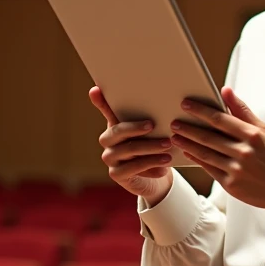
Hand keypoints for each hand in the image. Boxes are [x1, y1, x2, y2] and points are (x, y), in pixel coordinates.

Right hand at [89, 87, 173, 203]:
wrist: (154, 176)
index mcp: (114, 125)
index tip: (97, 90)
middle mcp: (107, 141)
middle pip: (118, 131)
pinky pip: (133, 169)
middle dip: (136, 128)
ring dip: (149, 148)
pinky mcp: (116, 174)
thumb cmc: (153, 146)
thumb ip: (150, 116)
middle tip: (153, 125)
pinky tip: (164, 167)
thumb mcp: (152, 131)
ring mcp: (110, 158)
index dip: (100, 101)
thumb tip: (160, 96)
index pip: (105, 110)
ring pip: (128, 150)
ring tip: (167, 147)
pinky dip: (150, 167)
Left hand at [171, 87, 264, 230]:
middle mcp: (244, 152)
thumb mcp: (263, 131)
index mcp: (252, 135)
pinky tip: (188, 152)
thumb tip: (225, 90)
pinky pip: (208, 169)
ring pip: (205, 153)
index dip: (200, 111)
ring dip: (187, 144)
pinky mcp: (231, 185)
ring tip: (175, 137)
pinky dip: (196, 159)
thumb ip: (242, 111)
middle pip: (208, 137)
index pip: (220, 119)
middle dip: (188, 128)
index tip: (186, 104)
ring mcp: (236, 170)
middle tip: (174, 122)